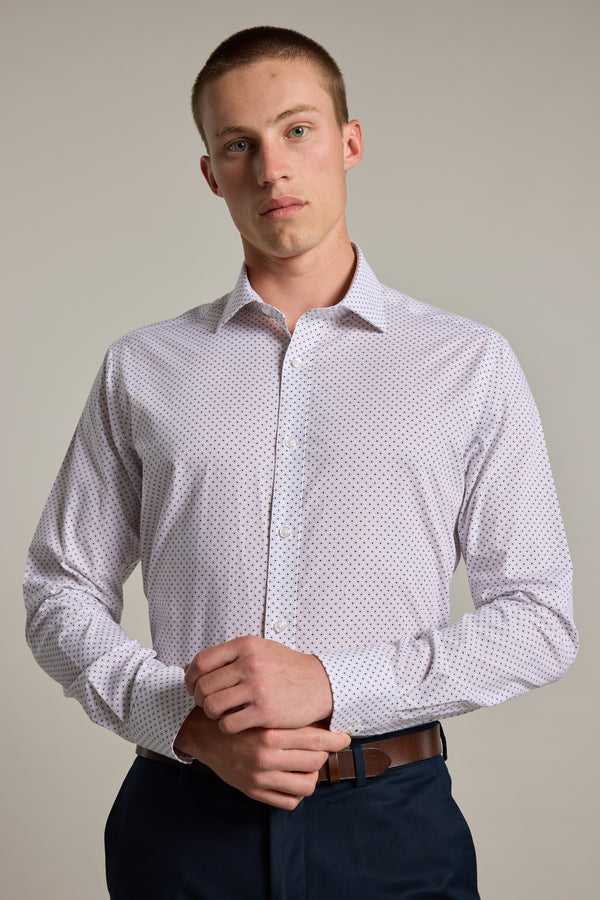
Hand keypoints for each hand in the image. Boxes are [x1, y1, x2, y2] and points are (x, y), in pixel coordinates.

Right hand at [175, 707, 349, 809]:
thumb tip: (323, 721)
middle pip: (315, 762)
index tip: (344, 738)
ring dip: (311, 776)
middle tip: (322, 749)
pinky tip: (293, 780)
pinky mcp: (254, 792)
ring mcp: (261, 778)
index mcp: (271, 733)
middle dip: (323, 755)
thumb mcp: (262, 712)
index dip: (335, 740)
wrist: (205, 734)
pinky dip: (297, 793)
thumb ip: (288, 718)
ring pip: (306, 785)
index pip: (316, 740)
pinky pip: (289, 802)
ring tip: (307, 766)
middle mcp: (267, 757)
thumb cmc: (239, 718)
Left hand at [184, 635, 333, 732]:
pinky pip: (228, 723)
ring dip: (211, 714)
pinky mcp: (265, 711)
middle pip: (204, 686)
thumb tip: (191, 668)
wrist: (320, 684)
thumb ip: (229, 656)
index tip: (193, 687)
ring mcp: (257, 687)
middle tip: (207, 704)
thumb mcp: (260, 650)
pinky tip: (235, 723)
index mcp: (246, 645)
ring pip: (212, 706)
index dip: (191, 678)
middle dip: (200, 699)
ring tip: (221, 714)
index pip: (201, 662)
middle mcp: (250, 663)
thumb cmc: (286, 668)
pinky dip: (226, 726)